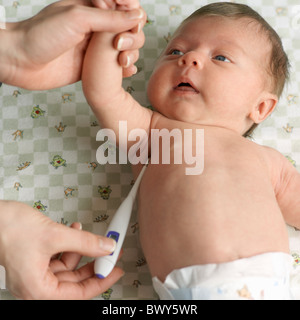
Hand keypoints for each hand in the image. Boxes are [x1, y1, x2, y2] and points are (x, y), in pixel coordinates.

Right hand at [0, 201, 121, 299]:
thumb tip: (106, 247)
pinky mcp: (35, 259)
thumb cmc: (9, 229)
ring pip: (67, 267)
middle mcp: (35, 284)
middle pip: (73, 280)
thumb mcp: (55, 235)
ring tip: (89, 236)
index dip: (100, 282)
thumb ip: (85, 242)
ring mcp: (34, 271)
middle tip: (108, 253)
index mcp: (37, 289)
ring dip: (80, 250)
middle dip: (92, 264)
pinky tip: (75, 230)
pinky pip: (58, 256)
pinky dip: (69, 245)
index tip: (114, 272)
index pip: (77, 294)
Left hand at [1, 0, 144, 88]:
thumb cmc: (42, 35)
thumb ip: (109, 17)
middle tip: (120, 44)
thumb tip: (137, 16)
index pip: (123, 4)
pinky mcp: (93, 66)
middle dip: (132, 35)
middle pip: (128, 26)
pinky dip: (125, 69)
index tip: (132, 22)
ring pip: (125, 47)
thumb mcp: (78, 18)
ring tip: (122, 61)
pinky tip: (126, 71)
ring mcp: (95, 47)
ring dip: (131, 53)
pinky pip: (115, 66)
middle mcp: (95, 26)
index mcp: (91, 7)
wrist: (22, 62)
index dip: (132, 12)